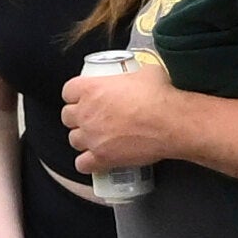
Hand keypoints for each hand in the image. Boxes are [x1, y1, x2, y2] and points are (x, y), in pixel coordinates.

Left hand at [56, 56, 185, 175]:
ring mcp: (92, 137)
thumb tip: (141, 74)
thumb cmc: (159, 96)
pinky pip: (82, 164)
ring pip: (73, 140)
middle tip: (91, 118)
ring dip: (83, 139)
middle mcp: (86, 113)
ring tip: (96, 138)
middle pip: (67, 116)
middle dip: (77, 117)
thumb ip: (133, 74)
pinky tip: (95, 160)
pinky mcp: (102, 157)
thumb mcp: (145, 72)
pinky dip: (87, 163)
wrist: (170, 122)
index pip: (68, 91)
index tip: (83, 97)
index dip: (75, 95)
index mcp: (91, 88)